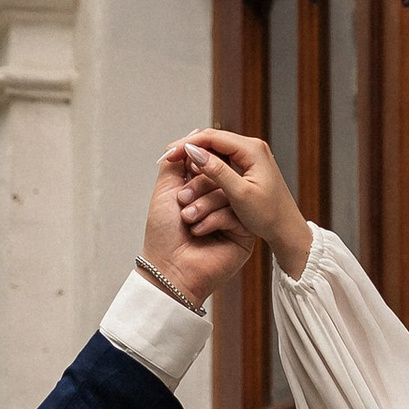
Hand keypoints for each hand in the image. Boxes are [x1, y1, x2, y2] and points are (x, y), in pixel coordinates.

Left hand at [141, 145, 250, 310]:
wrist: (169, 269)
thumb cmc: (164, 234)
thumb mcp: (165, 191)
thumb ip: (177, 162)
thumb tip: (191, 138)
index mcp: (202, 190)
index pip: (210, 164)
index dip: (201, 160)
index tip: (189, 161)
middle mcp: (219, 202)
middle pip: (222, 175)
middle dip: (199, 184)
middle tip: (181, 200)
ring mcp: (233, 217)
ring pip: (230, 192)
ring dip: (204, 204)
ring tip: (187, 219)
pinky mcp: (244, 233)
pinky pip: (237, 212)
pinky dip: (214, 219)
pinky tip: (200, 232)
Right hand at [173, 129, 310, 276]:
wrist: (287, 229)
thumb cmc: (269, 215)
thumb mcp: (240, 194)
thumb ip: (217, 171)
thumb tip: (194, 151)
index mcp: (252, 150)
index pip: (212, 137)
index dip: (188, 144)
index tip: (168, 154)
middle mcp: (252, 148)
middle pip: (213, 140)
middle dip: (188, 148)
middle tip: (166, 157)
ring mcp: (250, 157)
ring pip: (216, 150)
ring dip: (196, 156)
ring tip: (175, 163)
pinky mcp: (247, 168)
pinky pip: (222, 160)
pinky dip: (205, 164)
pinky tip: (192, 171)